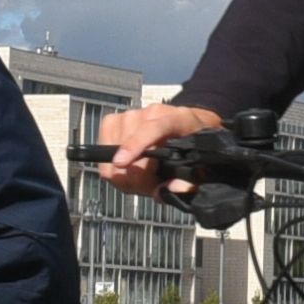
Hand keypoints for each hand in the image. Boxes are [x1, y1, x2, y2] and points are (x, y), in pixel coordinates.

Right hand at [99, 100, 224, 194]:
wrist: (190, 127)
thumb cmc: (194, 148)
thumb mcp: (202, 167)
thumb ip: (188, 183)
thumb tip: (167, 190)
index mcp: (179, 119)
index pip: (154, 127)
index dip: (136, 144)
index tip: (121, 163)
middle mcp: (153, 112)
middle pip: (127, 147)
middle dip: (135, 178)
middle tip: (150, 186)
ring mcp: (132, 114)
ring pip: (111, 152)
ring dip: (124, 174)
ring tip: (143, 177)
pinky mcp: (115, 120)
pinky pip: (102, 148)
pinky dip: (111, 165)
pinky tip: (128, 168)